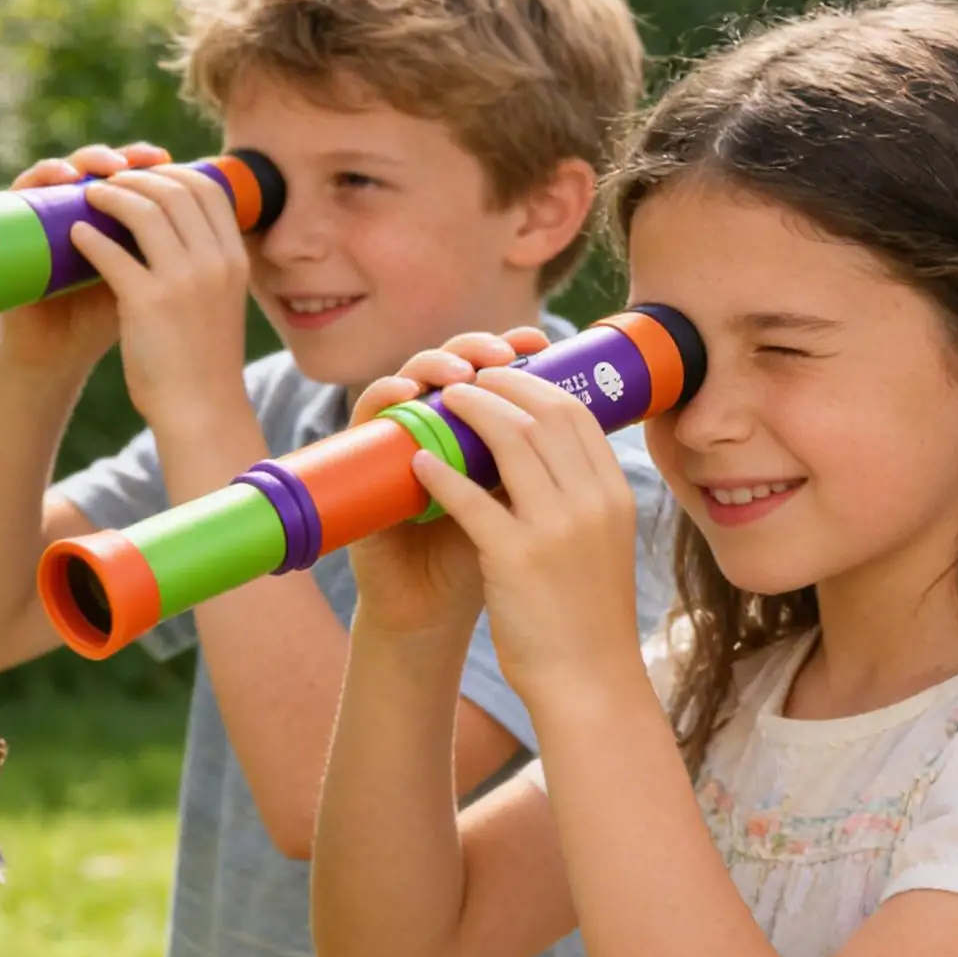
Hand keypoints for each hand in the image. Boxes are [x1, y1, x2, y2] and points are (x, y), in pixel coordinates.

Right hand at [0, 142, 169, 371]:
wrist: (57, 354)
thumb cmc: (108, 322)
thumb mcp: (149, 284)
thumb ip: (172, 254)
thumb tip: (220, 226)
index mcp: (117, 220)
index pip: (138, 176)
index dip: (161, 168)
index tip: (183, 168)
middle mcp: (82, 208)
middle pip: (107, 163)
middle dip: (132, 160)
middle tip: (152, 159)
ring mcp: (50, 212)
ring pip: (70, 165)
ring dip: (92, 159)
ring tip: (114, 169)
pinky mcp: (20, 223)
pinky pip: (29, 187)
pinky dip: (45, 175)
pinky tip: (67, 178)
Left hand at [63, 147, 253, 431]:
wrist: (201, 410)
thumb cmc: (206, 360)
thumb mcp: (223, 302)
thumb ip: (210, 265)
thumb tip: (184, 230)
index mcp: (235, 260)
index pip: (209, 189)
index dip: (174, 172)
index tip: (148, 175)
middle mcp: (215, 263)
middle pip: (175, 191)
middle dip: (137, 178)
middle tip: (110, 182)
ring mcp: (183, 281)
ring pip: (143, 210)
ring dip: (110, 196)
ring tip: (88, 197)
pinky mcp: (147, 302)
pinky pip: (111, 251)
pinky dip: (89, 236)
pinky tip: (75, 234)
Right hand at [346, 327, 549, 639]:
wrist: (434, 613)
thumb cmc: (485, 560)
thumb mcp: (525, 505)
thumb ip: (542, 460)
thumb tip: (594, 405)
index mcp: (475, 429)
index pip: (490, 369)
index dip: (512, 348)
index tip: (541, 342)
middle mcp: (434, 424)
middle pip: (450, 361)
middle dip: (478, 348)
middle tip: (503, 352)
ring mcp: (398, 438)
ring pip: (409, 377)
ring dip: (434, 364)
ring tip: (461, 372)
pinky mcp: (363, 463)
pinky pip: (369, 417)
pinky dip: (385, 398)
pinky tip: (405, 392)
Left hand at [410, 361, 643, 713]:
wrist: (589, 684)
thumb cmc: (588, 617)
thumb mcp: (602, 544)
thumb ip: (583, 498)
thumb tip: (550, 455)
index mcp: (614, 496)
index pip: (577, 415)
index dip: (537, 385)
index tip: (507, 377)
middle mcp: (592, 503)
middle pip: (542, 415)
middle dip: (501, 386)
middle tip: (469, 378)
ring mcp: (556, 529)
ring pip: (510, 441)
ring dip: (470, 412)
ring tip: (442, 402)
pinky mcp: (516, 558)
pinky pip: (471, 499)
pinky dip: (442, 473)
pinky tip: (419, 461)